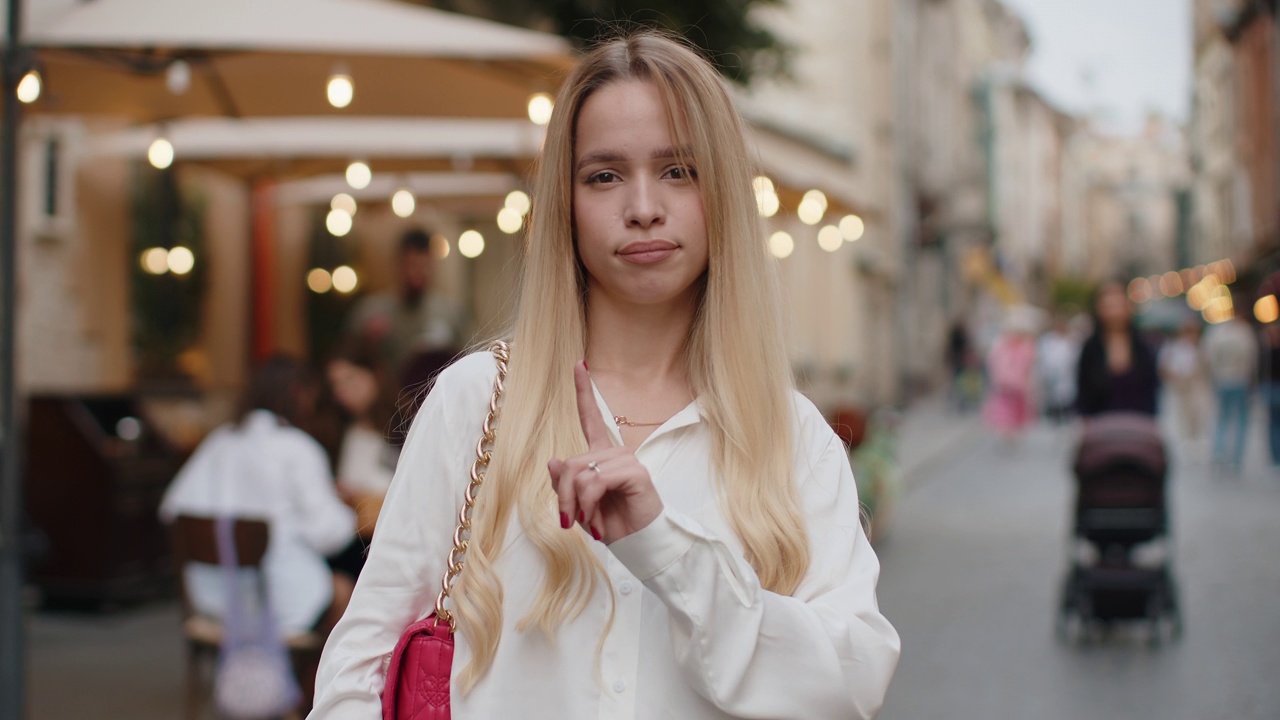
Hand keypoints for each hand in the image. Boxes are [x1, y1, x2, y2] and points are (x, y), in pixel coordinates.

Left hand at [547, 361, 663, 542]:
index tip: (579, 364)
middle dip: (563, 496)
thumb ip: (565, 483)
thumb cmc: (611, 524)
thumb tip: (554, 459)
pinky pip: (595, 482)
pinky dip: (589, 506)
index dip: (584, 391)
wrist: (638, 544)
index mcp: (601, 455)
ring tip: (588, 524)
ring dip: (576, 505)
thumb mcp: (579, 505)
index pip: (591, 417)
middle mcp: (614, 453)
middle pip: (570, 463)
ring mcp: (626, 459)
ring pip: (579, 474)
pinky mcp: (634, 471)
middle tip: (569, 522)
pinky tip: (598, 523)